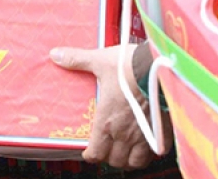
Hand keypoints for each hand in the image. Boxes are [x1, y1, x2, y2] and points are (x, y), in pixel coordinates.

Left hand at [51, 44, 167, 169]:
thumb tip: (55, 54)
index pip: (96, 153)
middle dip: (109, 157)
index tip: (90, 151)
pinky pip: (156, 152)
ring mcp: (144, 135)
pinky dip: (150, 152)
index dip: (91, 155)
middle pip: (115, 160)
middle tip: (108, 148)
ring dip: (129, 159)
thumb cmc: (129, 65)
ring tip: (126, 150)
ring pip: (135, 162)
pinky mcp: (161, 131)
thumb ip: (77, 60)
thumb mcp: (100, 61)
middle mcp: (124, 133)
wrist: (159, 65)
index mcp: (106, 121)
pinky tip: (148, 144)